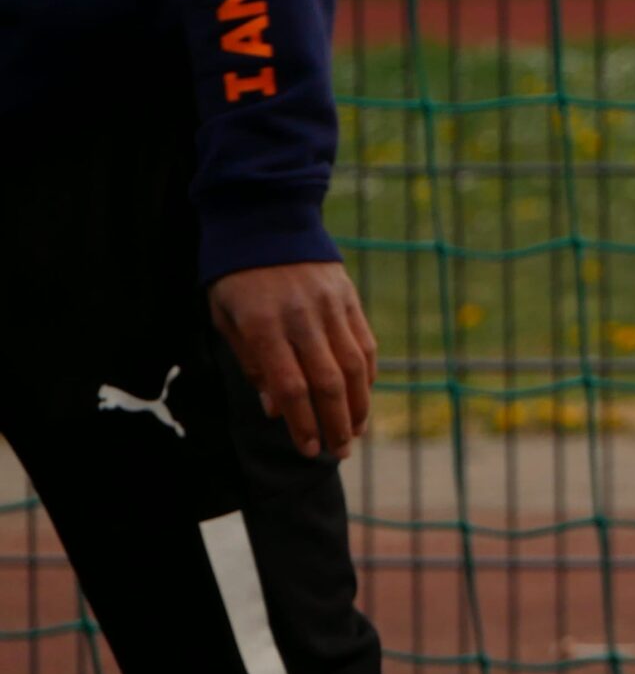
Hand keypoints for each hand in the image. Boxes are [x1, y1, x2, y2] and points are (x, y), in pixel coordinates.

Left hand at [208, 261, 377, 458]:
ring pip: (354, 366)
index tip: (307, 449)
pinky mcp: (349, 298)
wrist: (267, 220)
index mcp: (263, 325)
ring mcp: (330, 306)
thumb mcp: (228, 320)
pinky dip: (368, 375)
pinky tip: (363, 398)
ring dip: (358, 405)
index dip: (301, 423)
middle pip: (327, 382)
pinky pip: (365, 343)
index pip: (291, 386)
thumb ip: (253, 364)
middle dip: (335, 424)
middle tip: (338, 453)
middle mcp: (301, 317)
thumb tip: (276, 408)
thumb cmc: (237, 278)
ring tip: (356, 433)